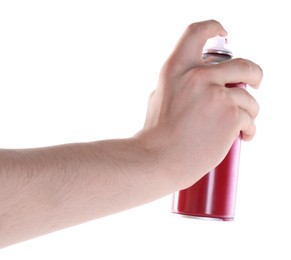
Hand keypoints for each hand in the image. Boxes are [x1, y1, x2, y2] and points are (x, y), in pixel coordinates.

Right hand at [136, 20, 262, 188]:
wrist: (159, 160)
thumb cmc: (156, 134)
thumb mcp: (159, 98)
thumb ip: (177, 85)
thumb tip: (194, 82)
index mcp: (177, 68)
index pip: (198, 32)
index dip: (214, 28)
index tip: (223, 33)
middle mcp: (198, 76)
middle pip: (243, 65)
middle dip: (254, 75)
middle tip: (254, 83)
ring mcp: (217, 96)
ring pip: (249, 98)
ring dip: (249, 112)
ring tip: (241, 125)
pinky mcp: (231, 117)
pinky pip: (250, 119)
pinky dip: (249, 129)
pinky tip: (242, 136)